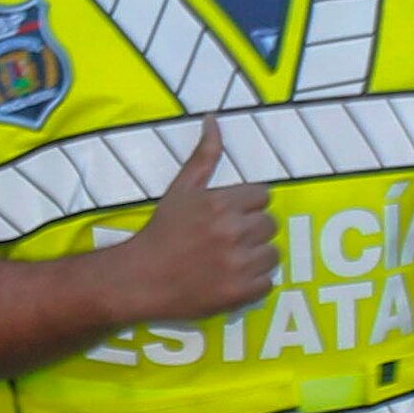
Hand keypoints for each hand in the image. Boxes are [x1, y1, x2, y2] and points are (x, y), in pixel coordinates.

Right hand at [109, 120, 277, 323]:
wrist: (140, 279)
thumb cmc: (161, 232)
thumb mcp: (181, 188)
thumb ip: (204, 155)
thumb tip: (213, 119)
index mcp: (221, 203)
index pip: (263, 196)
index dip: (248, 206)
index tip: (230, 216)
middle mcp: (233, 232)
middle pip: (270, 224)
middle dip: (253, 230)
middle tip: (229, 239)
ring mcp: (238, 265)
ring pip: (273, 254)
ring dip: (257, 257)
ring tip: (234, 260)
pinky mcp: (240, 293)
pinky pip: (268, 283)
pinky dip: (255, 283)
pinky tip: (233, 279)